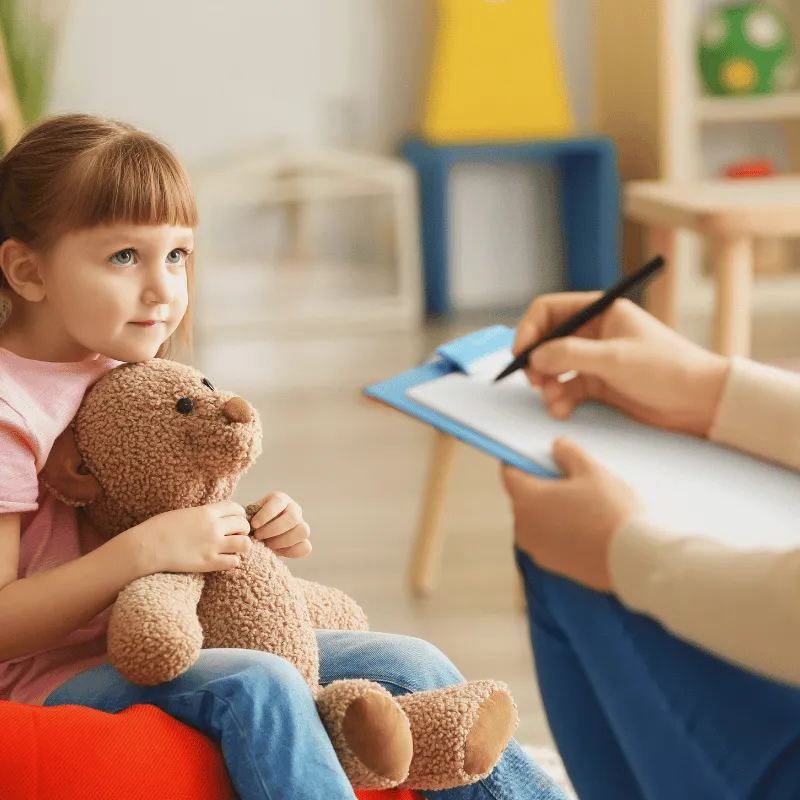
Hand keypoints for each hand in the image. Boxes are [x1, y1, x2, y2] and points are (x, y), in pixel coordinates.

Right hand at [130, 501, 251, 575]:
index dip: (239, 514)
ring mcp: (213, 545)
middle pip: (244, 524)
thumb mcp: (184, 513)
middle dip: (243, 529)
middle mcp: (213, 527)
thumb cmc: (159, 528)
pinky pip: (234, 562)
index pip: (236, 508)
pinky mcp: (209, 563)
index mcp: (206, 512)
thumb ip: (202, 514)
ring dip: (242, 546)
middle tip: (236, 535)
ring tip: (233, 548)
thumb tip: (212, 516)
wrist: (146, 547)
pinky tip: (224, 560)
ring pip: (245, 544)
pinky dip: (233, 561)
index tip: (236, 519)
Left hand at [249, 492, 311, 558]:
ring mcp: (301, 525)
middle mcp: (294, 509)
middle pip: (292, 517)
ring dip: (283, 541)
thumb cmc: (248, 525)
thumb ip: (245, 517)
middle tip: (258, 536)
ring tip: (267, 545)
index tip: (253, 525)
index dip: (266, 514)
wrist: (254, 537)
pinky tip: (276, 552)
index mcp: (280, 499)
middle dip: (273, 529)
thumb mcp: (245, 517)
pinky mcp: (303, 541)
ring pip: (303, 531)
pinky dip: (291, 552)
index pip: (278, 501)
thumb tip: (244, 522)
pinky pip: (306, 547)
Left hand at [501, 438, 643, 591]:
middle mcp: (523, 526)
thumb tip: (556, 447)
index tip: (535, 456)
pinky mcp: (551, 564)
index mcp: (526, 499)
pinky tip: (586, 525)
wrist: (633, 560)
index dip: (521, 461)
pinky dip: (560, 529)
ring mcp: (536, 548)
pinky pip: (548, 538)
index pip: (510, 474)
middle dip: (541, 485)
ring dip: (551, 509)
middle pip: (524, 496)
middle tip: (570, 477)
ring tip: (583, 503)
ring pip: (536, 519)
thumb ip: (568, 453)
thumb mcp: (592, 470)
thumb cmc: (611, 512)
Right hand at [514, 294, 730, 437]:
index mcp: (600, 312)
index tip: (521, 354)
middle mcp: (594, 333)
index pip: (550, 310)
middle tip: (534, 382)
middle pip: (547, 341)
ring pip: (554, 368)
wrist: (701, 403)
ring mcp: (595, 360)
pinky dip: (559, 400)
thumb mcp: (616, 358)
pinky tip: (561, 410)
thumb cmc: (668, 369)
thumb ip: (571, 354)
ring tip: (552, 400)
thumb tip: (533, 358)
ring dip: (546, 385)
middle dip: (536, 362)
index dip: (529, 330)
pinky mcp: (599, 386)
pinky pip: (566, 389)